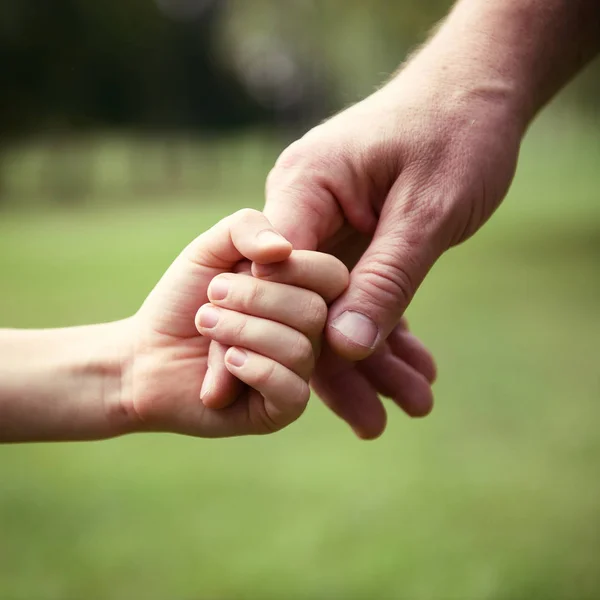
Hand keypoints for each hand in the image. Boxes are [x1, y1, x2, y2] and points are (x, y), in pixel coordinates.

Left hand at [121, 209, 347, 436]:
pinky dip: (253, 370)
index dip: (293, 268)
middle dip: (253, 300)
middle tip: (210, 300)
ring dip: (241, 332)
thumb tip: (284, 250)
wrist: (146, 354)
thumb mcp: (209, 249)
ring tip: (207, 326)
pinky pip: (291, 390)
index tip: (248, 266)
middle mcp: (309, 333)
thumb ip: (246, 228)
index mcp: (302, 293)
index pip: (332, 276)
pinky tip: (225, 364)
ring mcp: (298, 372)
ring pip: (299, 349)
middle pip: (313, 312)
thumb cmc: (183, 301)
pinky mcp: (281, 409)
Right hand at [264, 62, 522, 437]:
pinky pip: (361, 289)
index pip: (271, 272)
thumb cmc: (455, 135)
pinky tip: (411, 369)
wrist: (477, 94)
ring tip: (408, 406)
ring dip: (371, 355)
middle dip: (334, 364)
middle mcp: (305, 207)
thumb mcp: (427, 213)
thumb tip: (342, 348)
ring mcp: (329, 223)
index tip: (252, 393)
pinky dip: (386, 326)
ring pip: (336, 301)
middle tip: (366, 425)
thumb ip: (383, 281)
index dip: (264, 336)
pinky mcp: (356, 236)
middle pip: (302, 298)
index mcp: (303, 186)